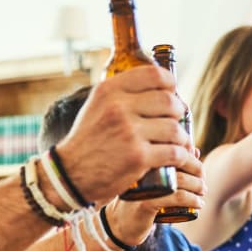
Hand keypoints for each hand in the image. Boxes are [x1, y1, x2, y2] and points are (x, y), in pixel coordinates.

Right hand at [54, 66, 186, 205]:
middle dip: (179, 112)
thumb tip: (156, 84)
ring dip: (182, 136)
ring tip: (178, 141)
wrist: (70, 175)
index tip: (172, 93)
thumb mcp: (96, 106)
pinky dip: (181, 155)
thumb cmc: (88, 141)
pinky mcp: (138, 157)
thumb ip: (120, 93)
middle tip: (175, 121)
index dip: (170, 84)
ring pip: (174, 128)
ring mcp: (129, 133)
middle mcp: (119, 108)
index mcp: (109, 91)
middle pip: (169, 101)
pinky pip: (174, 152)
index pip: (154, 75)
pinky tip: (178, 157)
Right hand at [105, 148, 205, 246]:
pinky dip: (192, 199)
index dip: (189, 155)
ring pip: (179, 180)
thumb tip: (195, 150)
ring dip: (197, 185)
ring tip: (202, 191)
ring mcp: (143, 186)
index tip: (198, 165)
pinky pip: (177, 197)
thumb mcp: (153, 178)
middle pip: (178, 162)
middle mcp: (140, 169)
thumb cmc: (138, 198)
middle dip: (197, 170)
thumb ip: (171, 164)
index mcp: (141, 159)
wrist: (119, 225)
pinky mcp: (147, 203)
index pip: (171, 148)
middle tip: (203, 180)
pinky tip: (198, 204)